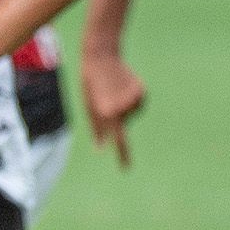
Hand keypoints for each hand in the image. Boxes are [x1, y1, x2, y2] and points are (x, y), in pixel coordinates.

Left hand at [79, 50, 144, 167]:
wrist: (100, 59)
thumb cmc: (91, 86)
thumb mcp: (89, 108)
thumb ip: (97, 129)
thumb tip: (100, 148)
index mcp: (105, 114)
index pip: (117, 139)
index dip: (122, 154)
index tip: (126, 169)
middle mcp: (120, 108)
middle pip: (125, 127)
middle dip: (123, 140)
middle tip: (122, 152)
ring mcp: (132, 99)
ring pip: (133, 114)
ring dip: (124, 108)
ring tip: (114, 93)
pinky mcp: (141, 90)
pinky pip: (138, 102)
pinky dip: (132, 98)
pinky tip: (123, 86)